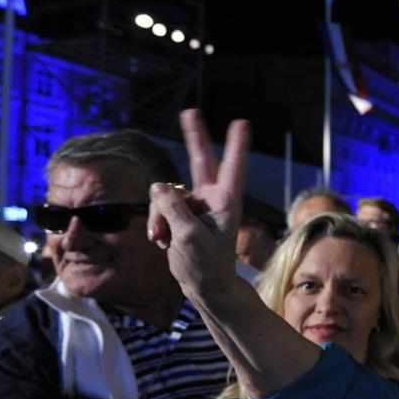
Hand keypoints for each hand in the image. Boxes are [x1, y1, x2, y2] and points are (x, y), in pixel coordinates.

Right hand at [148, 109, 249, 298]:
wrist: (204, 287)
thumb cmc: (206, 266)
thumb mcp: (189, 238)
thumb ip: (174, 209)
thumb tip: (158, 185)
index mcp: (225, 203)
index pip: (232, 168)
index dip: (235, 145)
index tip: (241, 123)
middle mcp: (212, 199)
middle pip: (200, 161)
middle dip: (195, 137)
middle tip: (190, 111)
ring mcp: (195, 206)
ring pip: (167, 195)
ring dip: (159, 216)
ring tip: (164, 239)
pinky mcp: (180, 215)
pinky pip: (160, 208)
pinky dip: (157, 224)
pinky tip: (161, 241)